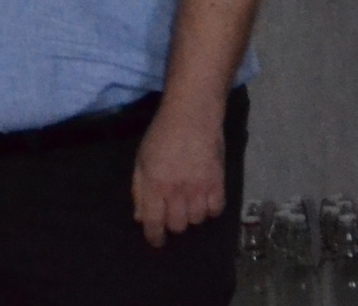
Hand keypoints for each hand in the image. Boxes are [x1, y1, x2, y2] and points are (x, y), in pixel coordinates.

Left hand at [131, 103, 223, 247]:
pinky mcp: (218, 183)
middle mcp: (177, 191)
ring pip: (197, 220)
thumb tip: (140, 217)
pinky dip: (210, 208)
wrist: (192, 115)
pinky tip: (205, 198)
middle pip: (178, 225)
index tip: (157, 241)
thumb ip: (139, 190)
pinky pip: (216, 210)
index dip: (154, 237)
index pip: (154, 222)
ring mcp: (199, 188)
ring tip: (189, 202)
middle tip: (173, 211)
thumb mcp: (141, 159)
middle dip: (173, 223)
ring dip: (191, 215)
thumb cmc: (162, 135)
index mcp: (154, 185)